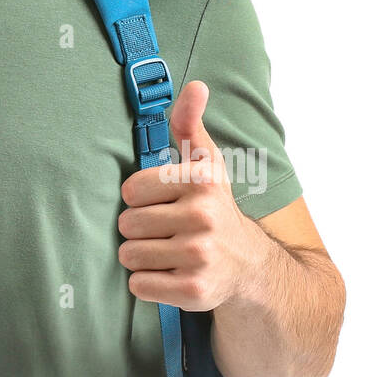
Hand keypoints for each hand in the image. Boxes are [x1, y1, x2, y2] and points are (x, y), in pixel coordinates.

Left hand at [117, 81, 263, 309]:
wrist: (249, 267)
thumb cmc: (214, 209)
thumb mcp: (206, 164)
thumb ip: (190, 124)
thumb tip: (196, 85)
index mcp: (201, 181)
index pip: (130, 190)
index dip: (140, 200)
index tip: (163, 204)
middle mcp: (203, 216)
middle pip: (127, 224)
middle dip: (139, 231)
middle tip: (166, 233)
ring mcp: (200, 256)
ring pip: (129, 255)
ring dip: (141, 257)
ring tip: (168, 253)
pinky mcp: (194, 290)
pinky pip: (138, 285)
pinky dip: (147, 284)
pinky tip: (170, 276)